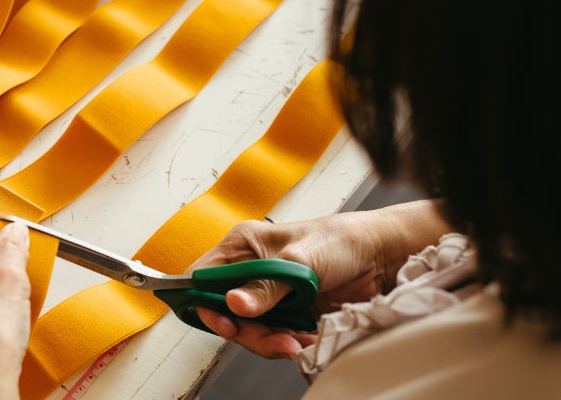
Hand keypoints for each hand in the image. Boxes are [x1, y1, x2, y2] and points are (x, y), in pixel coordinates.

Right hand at [187, 199, 448, 358]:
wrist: (381, 258)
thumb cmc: (340, 242)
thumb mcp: (299, 262)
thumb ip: (265, 287)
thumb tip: (234, 303)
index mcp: (242, 246)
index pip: (203, 276)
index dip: (204, 301)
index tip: (223, 322)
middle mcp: (250, 269)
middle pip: (225, 310)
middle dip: (246, 330)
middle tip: (270, 339)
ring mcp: (268, 293)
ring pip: (249, 328)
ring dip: (270, 339)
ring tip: (295, 341)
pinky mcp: (287, 312)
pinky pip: (273, 335)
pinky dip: (287, 342)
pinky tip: (305, 337)